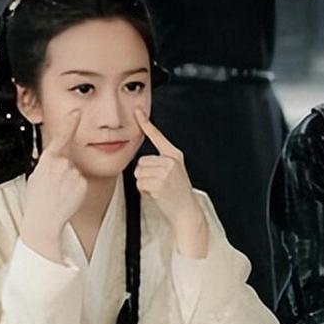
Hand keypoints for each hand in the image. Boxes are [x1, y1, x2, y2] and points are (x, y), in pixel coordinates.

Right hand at [20, 110, 86, 261]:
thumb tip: (58, 156)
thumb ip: (49, 163)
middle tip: (52, 186)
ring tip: (58, 193)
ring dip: (68, 180)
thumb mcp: (37, 175)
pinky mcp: (82, 183)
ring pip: (74, 171)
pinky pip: (80, 181)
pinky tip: (67, 197)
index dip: (70, 123)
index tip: (77, 112)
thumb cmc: (37, 199)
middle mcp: (61, 164)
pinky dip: (75, 188)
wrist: (43, 221)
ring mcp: (73, 174)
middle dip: (62, 170)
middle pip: (67, 159)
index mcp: (47, 160)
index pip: (61, 137)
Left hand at [134, 109, 207, 257]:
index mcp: (174, 155)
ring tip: (159, 190)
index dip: (146, 122)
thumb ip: (160, 163)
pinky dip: (144, 191)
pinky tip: (157, 195)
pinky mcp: (159, 183)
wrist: (187, 212)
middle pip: (141, 162)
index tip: (137, 111)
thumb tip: (141, 163)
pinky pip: (140, 184)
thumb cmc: (177, 194)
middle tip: (159, 185)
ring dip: (144, 184)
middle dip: (145, 175)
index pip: (157, 136)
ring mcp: (165, 172)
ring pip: (139, 173)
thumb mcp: (174, 173)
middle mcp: (171, 161)